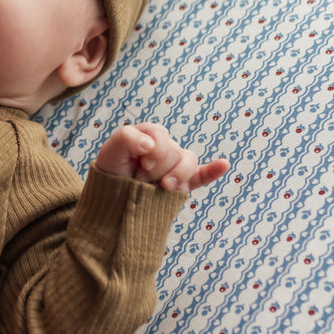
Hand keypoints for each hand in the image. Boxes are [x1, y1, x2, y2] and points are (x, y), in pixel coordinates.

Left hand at [96, 121, 229, 193]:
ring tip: (161, 186)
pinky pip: (202, 175)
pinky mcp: (183, 184)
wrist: (111, 199)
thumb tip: (149, 144)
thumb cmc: (111, 172)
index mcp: (149, 135)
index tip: (140, 164)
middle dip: (156, 169)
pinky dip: (214, 170)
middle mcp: (165, 148)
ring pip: (188, 162)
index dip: (154, 150)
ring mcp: (175, 166)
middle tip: (140, 178)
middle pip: (174, 151)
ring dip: (175, 175)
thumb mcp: (110, 152)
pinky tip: (223, 164)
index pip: (160, 134)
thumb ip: (126, 138)